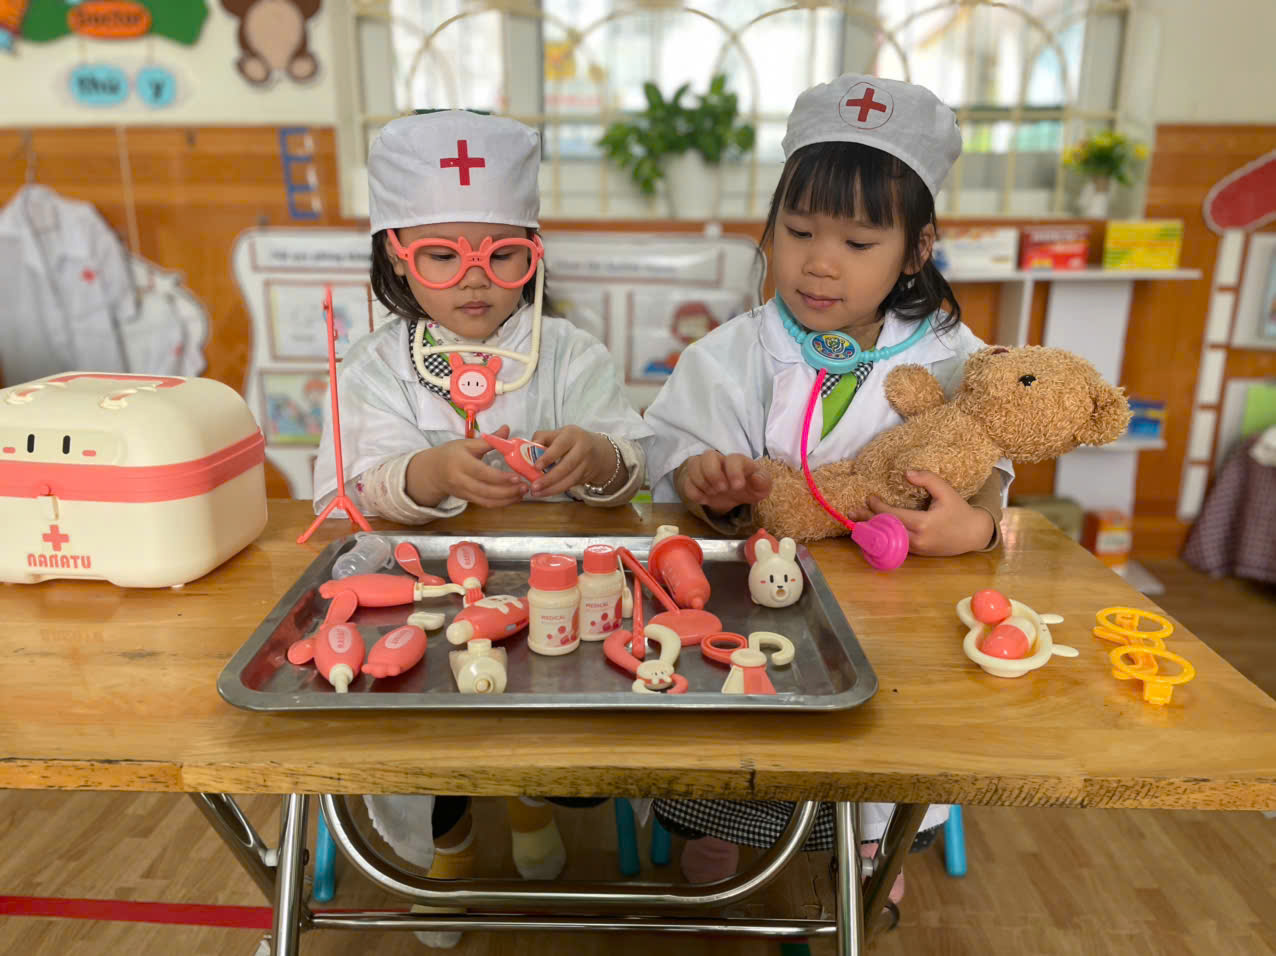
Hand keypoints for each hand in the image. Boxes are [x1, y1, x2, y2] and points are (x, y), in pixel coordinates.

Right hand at [406, 425, 527, 508]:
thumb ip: (489, 440)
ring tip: (523, 493)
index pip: (482, 473)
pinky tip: (513, 498)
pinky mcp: (467, 500)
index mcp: (461, 463)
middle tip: (525, 487)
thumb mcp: (467, 444)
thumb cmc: (451, 454)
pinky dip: (501, 503)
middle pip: (486, 491)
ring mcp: (464, 492)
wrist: (432, 471)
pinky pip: (485, 504)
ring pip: (487, 501)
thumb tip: (507, 429)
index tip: (517, 477)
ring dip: (507, 500)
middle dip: (507, 492)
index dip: (500, 478)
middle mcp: (461, 480)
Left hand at [528, 425, 612, 497]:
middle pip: (566, 466)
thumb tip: (527, 448)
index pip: (560, 446)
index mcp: (572, 435)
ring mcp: (587, 464)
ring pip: (569, 479)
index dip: (548, 457)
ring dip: (552, 488)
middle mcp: (582, 449)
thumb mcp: (559, 434)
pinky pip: (571, 485)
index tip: (536, 466)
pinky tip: (546, 492)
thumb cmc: (572, 441)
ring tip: (537, 493)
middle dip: (549, 478)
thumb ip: (542, 438)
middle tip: (534, 486)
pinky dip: (557, 490)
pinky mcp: (587, 476)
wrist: (600, 452)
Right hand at [678, 451, 771, 514]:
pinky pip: (686, 481)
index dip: (734, 472)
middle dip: (713, 474)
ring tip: (713, 494)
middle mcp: (718, 460)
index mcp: (737, 460)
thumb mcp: (761, 488)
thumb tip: (756, 478)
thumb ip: (763, 482)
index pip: (732, 458)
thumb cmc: (749, 486)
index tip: (737, 487)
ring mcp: (704, 468)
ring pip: (693, 464)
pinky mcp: (694, 479)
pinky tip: (704, 500)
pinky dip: (693, 492)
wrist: (736, 494)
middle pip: (707, 456)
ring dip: (701, 482)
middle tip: (721, 490)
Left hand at [866, 470, 994, 556]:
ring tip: (855, 524)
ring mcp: (916, 549)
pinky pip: (895, 545)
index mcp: (924, 523)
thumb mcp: (946, 490)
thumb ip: (927, 479)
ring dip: (872, 531)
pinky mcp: (917, 553)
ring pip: (888, 540)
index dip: (878, 507)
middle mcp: (917, 539)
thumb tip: (906, 473)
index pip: (893, 516)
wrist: (973, 535)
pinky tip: (871, 532)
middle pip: (886, 530)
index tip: (870, 497)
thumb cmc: (959, 510)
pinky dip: (882, 538)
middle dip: (867, 521)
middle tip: (850, 514)